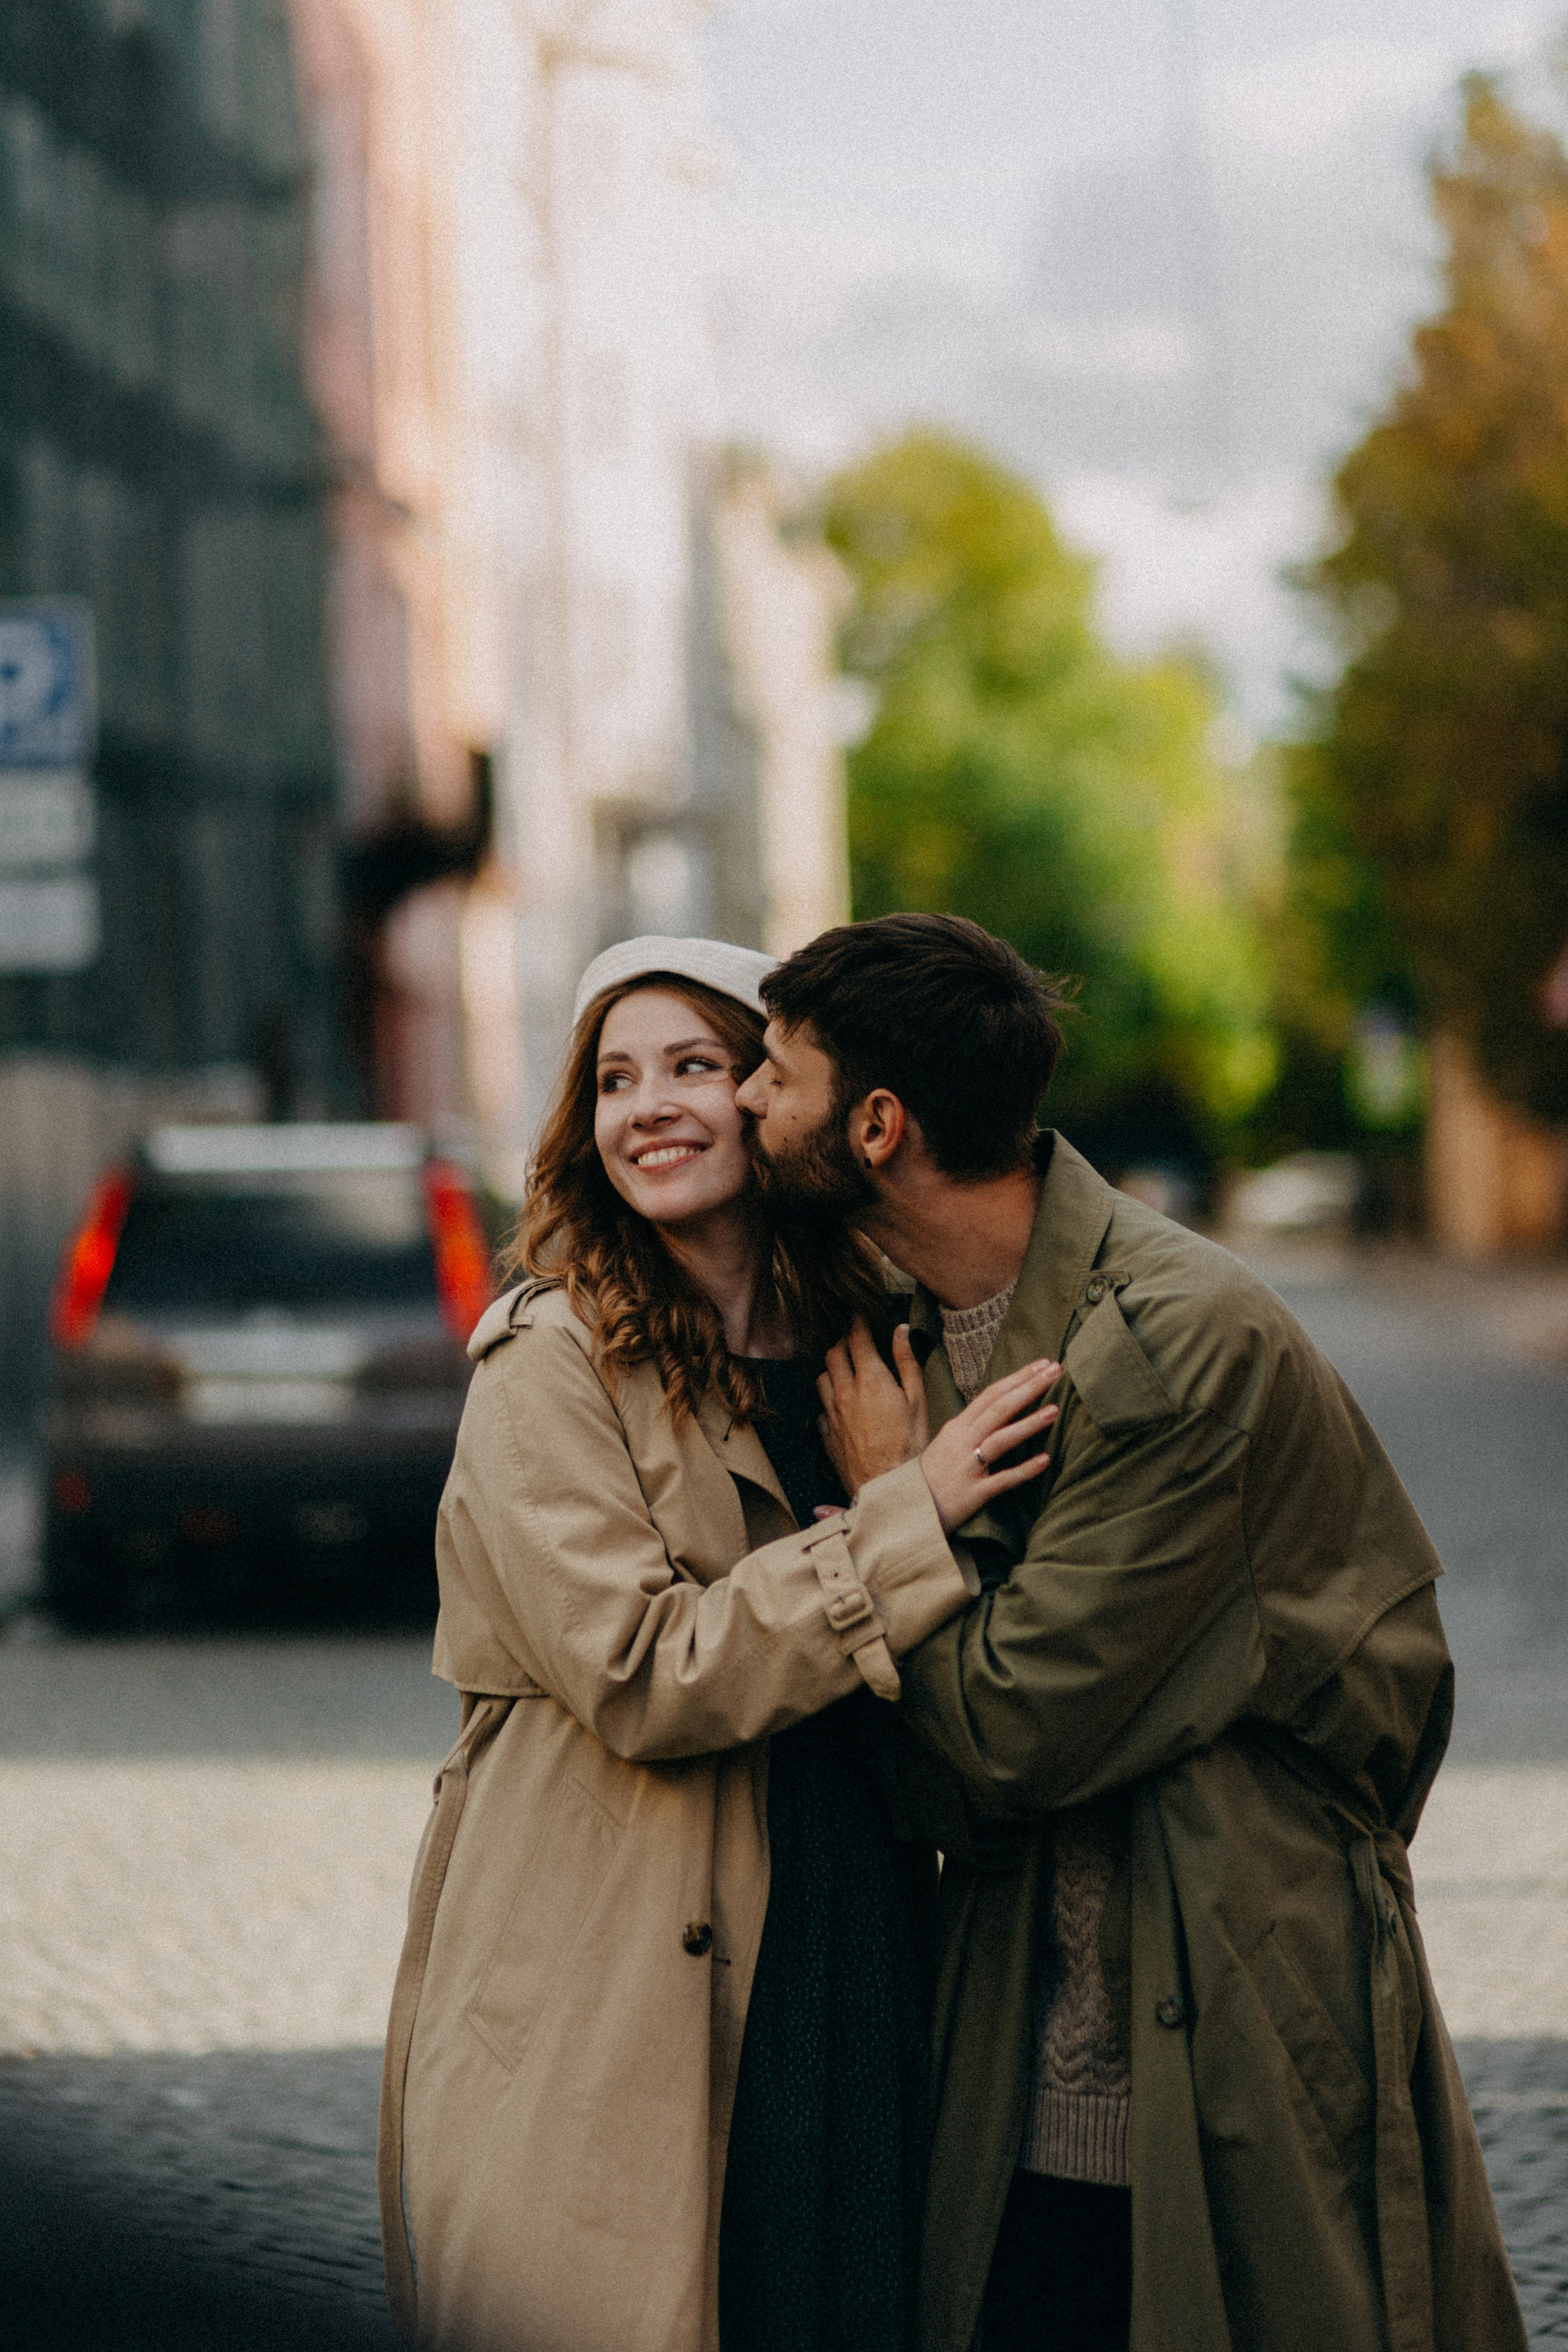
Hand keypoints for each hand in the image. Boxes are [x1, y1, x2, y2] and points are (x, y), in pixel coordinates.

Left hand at [817, 1319, 929, 1496]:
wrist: (889, 1487)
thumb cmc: (911, 1445)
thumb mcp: (918, 1400)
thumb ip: (907, 1362)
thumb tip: (901, 1331)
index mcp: (871, 1380)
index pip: (856, 1338)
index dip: (856, 1322)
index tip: (858, 1314)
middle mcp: (845, 1393)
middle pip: (832, 1354)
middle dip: (842, 1342)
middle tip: (854, 1340)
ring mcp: (833, 1415)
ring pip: (822, 1378)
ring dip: (832, 1369)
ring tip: (845, 1369)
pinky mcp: (827, 1436)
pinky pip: (820, 1409)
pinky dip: (828, 1400)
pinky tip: (840, 1405)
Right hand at [918, 1359, 1060, 1533]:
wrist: (910, 1508)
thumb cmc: (933, 1474)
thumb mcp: (949, 1442)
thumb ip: (973, 1425)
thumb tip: (1004, 1406)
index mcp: (958, 1427)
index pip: (991, 1394)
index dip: (1018, 1377)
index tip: (1043, 1363)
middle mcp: (962, 1442)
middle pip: (998, 1409)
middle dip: (1028, 1388)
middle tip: (1056, 1371)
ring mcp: (968, 1467)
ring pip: (1000, 1440)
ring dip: (1028, 1424)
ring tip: (1055, 1410)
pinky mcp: (973, 1493)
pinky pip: (1001, 1480)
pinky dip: (1023, 1470)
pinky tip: (1045, 1460)